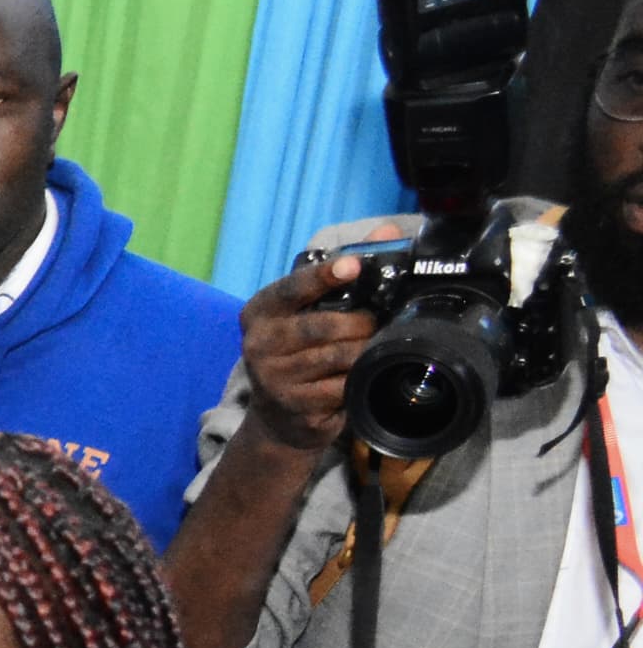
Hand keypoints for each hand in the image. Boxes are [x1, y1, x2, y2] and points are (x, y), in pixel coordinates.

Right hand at [236, 227, 415, 453]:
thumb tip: (387, 231)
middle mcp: (259, 344)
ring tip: (369, 349)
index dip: (324, 276)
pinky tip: (357, 378)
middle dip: (362, 324)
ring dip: (364, 351)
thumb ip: (345, 268)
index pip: (293, 288)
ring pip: (339, 356)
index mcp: (260, 311)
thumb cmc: (298, 350)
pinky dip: (358, 380)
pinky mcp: (295, 406)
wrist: (279, 416)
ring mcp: (274, 378)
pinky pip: (343, 386)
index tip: (353, 266)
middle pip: (326, 325)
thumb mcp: (309, 308)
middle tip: (373, 325)